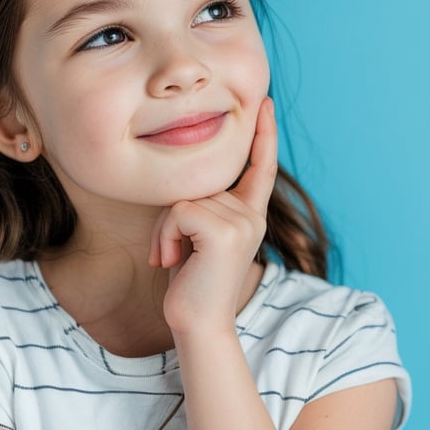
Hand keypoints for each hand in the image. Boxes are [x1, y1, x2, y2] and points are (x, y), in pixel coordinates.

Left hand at [148, 97, 276, 336]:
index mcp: (251, 215)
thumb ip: (207, 209)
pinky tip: (170, 261)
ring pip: (184, 198)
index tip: (264, 104)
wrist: (197, 325)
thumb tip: (192, 189)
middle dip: (173, 216)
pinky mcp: (224, 231)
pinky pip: (178, 211)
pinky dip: (164, 235)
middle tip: (173, 252)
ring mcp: (242, 222)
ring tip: (174, 259)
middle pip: (200, 183)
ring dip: (165, 229)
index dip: (264, 135)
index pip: (261, 167)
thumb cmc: (192, 285)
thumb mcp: (202, 239)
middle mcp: (252, 215)